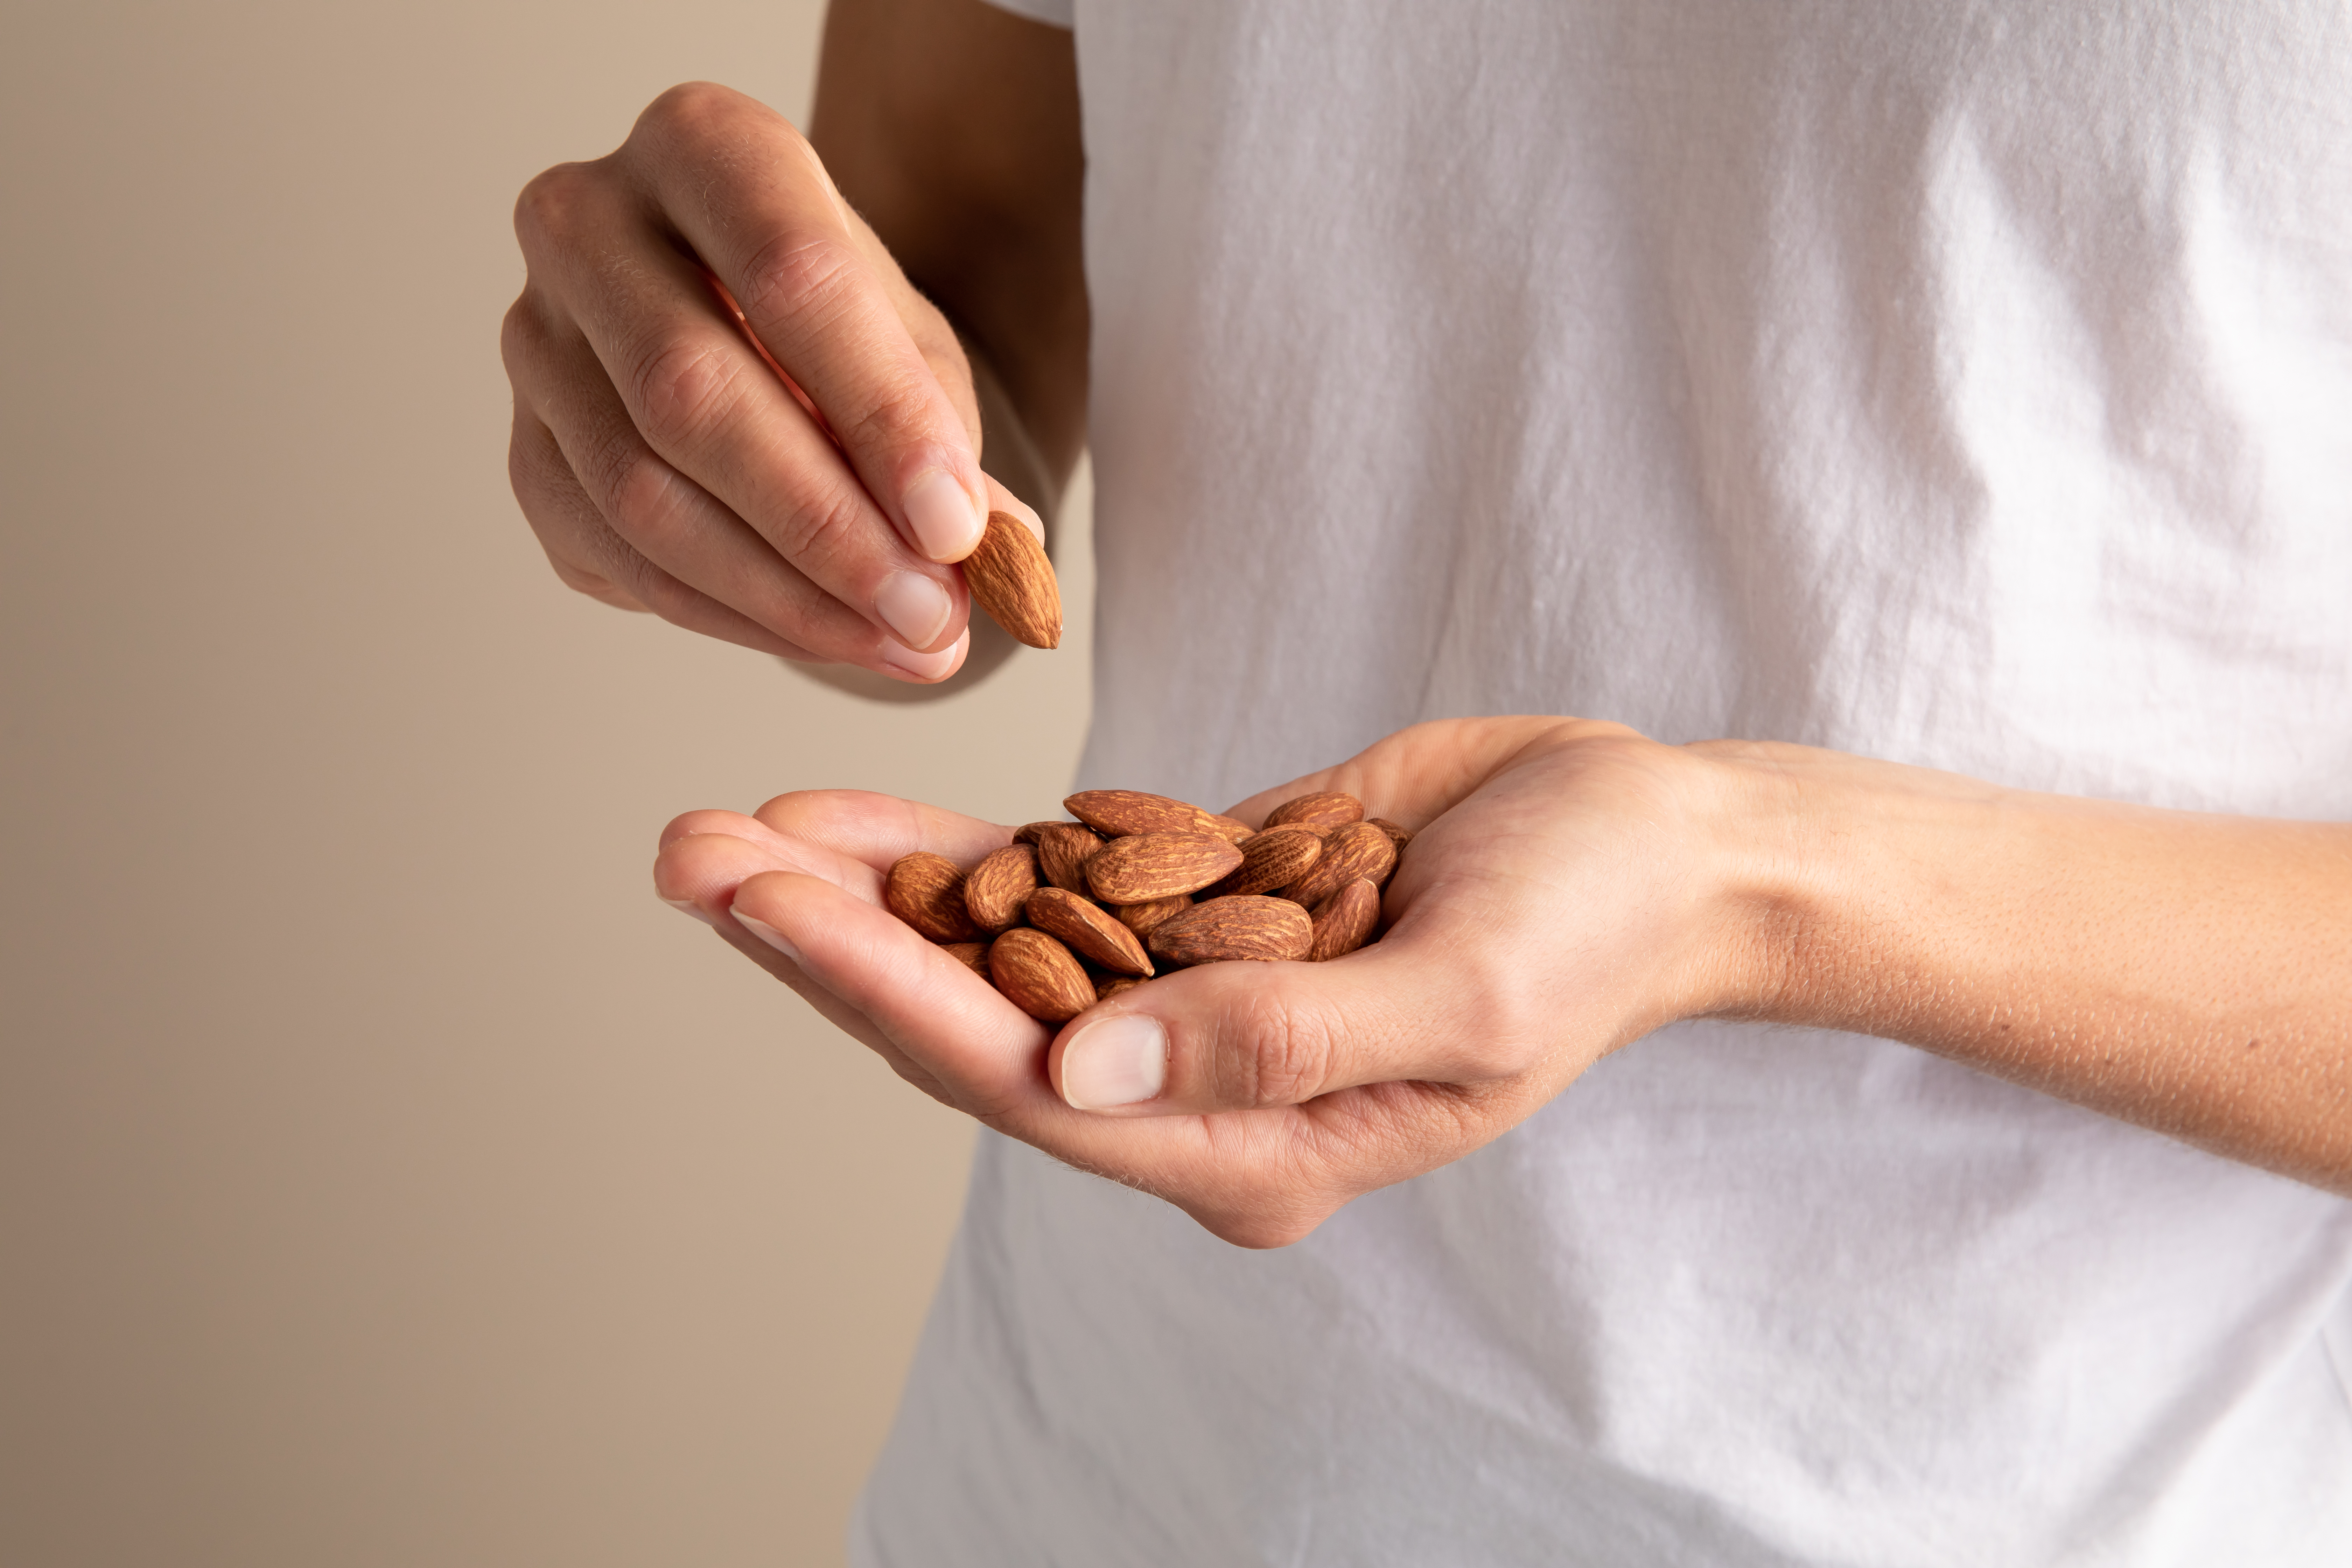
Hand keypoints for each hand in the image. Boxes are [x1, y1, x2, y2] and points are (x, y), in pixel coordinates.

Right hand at [501, 81, 1039, 681]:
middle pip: (692, 393)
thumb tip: (994, 552)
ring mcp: (535, 342)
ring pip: (644, 496)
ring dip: (788, 596)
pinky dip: (736, 617)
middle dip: (829, 529)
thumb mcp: (916, 352)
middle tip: (936, 620)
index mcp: (701, 145)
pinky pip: (620, 560)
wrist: (754, 330)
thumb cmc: (840, 325)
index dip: (879, 413)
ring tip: (908, 644)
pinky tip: (829, 638)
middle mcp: (585, 223)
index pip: (789, 275)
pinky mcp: (526, 454)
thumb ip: (946, 440)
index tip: (956, 526)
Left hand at [652, 718, 1758, 1244]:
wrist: (1657, 844)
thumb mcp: (1466, 992)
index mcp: (1260, 1140)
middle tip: (685, 859)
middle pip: (978, 1022)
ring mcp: (1189, 997)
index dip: (888, 995)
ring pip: (992, 953)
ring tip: (721, 831)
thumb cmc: (1592, 923)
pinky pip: (1050, 884)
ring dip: (862, 896)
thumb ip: (1281, 1039)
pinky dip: (951, 851)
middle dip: (830, 946)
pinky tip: (847, 816)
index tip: (761, 908)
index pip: (1035, 1081)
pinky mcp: (1196, 906)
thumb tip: (1085, 1079)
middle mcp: (1201, 1084)